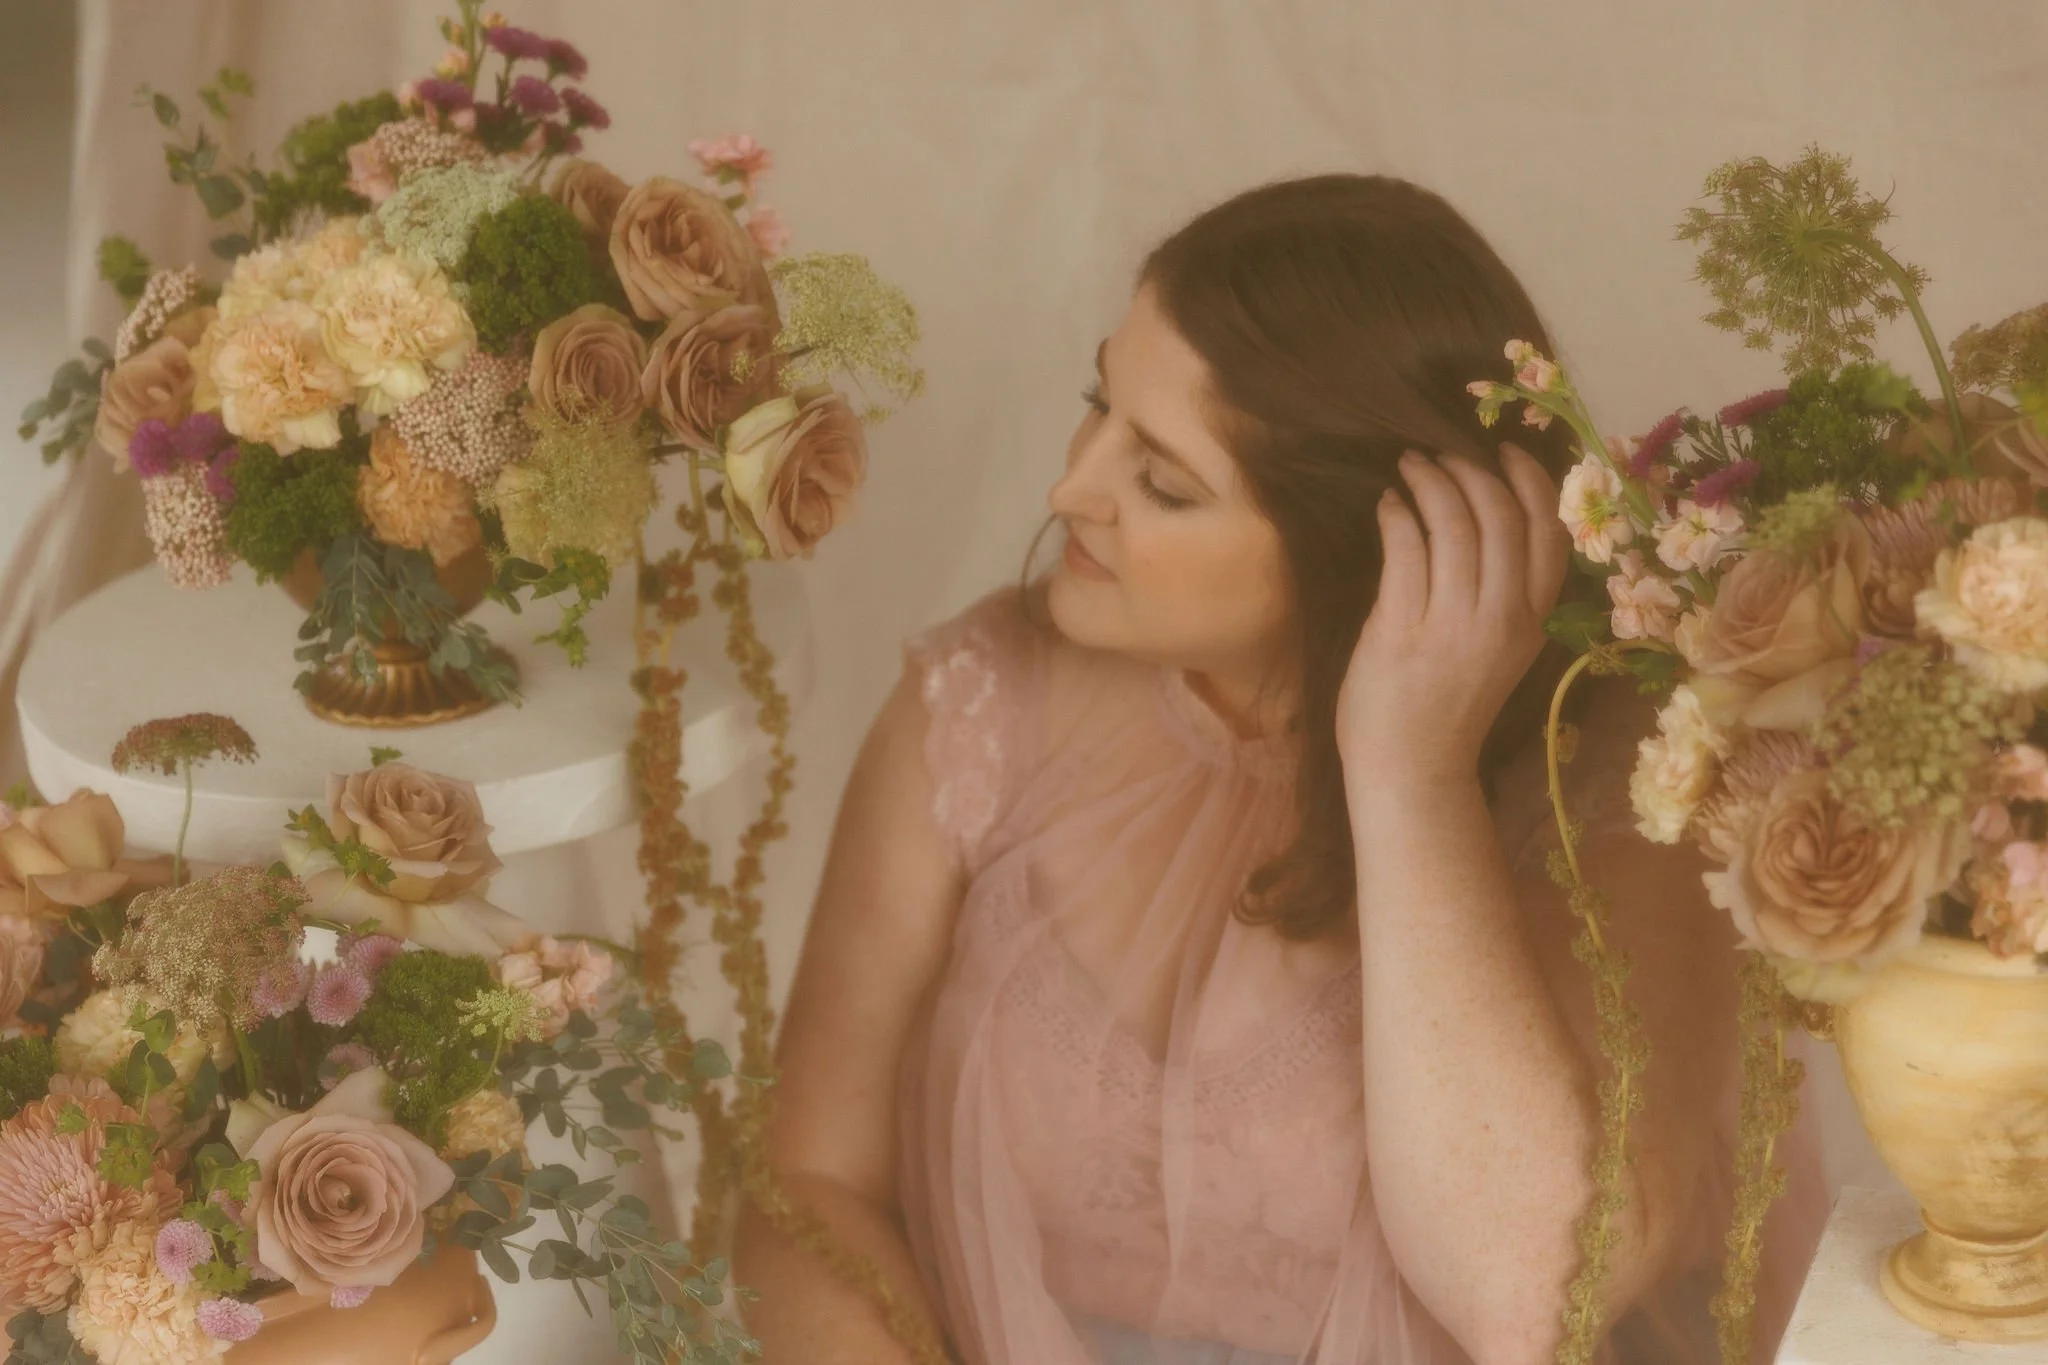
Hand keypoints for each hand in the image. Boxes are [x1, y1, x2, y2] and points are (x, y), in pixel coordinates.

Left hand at [1336, 443, 1568, 789]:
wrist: (1413, 771)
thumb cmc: (1449, 710)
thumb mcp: (1499, 651)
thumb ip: (1500, 595)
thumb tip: (1477, 521)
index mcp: (1533, 623)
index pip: (1549, 536)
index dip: (1532, 483)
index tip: (1507, 451)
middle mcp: (1502, 619)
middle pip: (1502, 519)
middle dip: (1472, 471)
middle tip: (1442, 453)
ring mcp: (1453, 624)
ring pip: (1454, 526)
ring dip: (1431, 483)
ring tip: (1410, 467)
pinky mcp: (1402, 629)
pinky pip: (1405, 550)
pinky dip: (1396, 516)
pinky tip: (1387, 505)